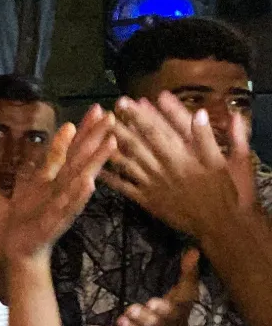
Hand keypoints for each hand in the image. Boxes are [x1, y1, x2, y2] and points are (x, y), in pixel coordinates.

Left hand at [2, 106, 115, 262]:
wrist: (17, 252)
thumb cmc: (26, 219)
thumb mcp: (32, 184)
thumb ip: (46, 161)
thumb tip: (61, 133)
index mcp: (56, 180)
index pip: (73, 150)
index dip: (84, 130)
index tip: (98, 109)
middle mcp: (64, 190)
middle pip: (82, 159)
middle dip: (96, 138)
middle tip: (112, 117)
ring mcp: (62, 205)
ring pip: (81, 179)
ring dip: (96, 162)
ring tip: (111, 143)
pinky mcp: (55, 222)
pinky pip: (69, 207)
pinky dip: (79, 196)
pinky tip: (90, 183)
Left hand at [101, 93, 254, 236]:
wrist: (221, 225)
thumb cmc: (228, 192)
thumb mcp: (228, 161)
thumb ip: (211, 138)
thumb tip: (200, 113)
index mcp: (184, 156)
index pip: (161, 130)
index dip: (145, 114)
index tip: (132, 100)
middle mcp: (165, 167)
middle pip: (141, 142)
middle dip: (124, 124)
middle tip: (108, 109)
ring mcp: (154, 184)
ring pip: (129, 161)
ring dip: (113, 145)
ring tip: (99, 132)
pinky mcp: (148, 200)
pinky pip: (125, 187)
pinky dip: (110, 178)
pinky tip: (97, 168)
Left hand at [106, 249, 199, 325]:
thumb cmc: (177, 312)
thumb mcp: (185, 293)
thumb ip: (188, 273)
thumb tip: (193, 250)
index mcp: (178, 315)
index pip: (174, 313)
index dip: (164, 309)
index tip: (154, 301)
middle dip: (144, 319)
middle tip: (131, 308)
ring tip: (120, 319)